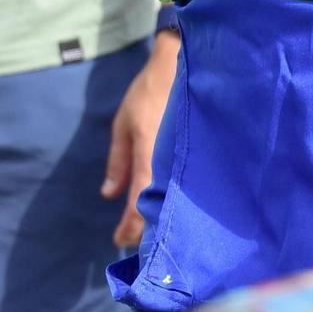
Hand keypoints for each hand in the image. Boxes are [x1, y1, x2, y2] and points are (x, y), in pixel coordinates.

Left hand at [101, 34, 178, 247]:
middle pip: (161, 208)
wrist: (184, 64)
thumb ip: (118, 161)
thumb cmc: (149, 92)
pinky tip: (173, 213)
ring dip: (164, 221)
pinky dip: (178, 203)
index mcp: (149, 153)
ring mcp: (189, 158)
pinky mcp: (202, 154)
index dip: (129, 225)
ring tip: (152, 236)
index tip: (119, 242)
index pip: (138, 200)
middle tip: (135, 247)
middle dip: (147, 231)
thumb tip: (109, 194)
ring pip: (177, 202)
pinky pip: (189, 187)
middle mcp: (171, 160)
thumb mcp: (124, 124)